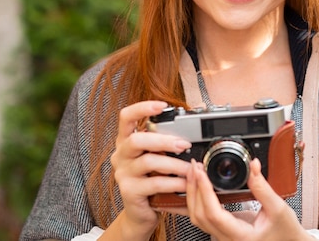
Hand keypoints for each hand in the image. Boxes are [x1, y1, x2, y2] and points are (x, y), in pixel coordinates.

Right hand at [105, 101, 191, 239]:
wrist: (141, 213)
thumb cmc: (152, 180)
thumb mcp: (158, 155)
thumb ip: (170, 137)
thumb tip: (197, 110)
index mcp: (126, 141)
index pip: (126, 117)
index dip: (142, 108)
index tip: (162, 105)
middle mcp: (120, 155)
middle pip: (137, 140)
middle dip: (164, 140)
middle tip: (185, 144)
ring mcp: (122, 174)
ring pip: (148, 162)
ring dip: (174, 164)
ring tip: (190, 168)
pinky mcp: (129, 191)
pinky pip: (154, 184)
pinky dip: (173, 182)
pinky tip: (185, 184)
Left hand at [186, 158, 312, 240]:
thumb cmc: (286, 232)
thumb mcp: (279, 209)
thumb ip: (263, 188)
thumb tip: (253, 165)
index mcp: (240, 236)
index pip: (213, 214)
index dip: (204, 191)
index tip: (201, 172)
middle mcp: (227, 239)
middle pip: (199, 215)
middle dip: (194, 189)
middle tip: (195, 167)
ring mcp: (222, 237)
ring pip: (197, 218)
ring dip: (192, 194)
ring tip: (195, 173)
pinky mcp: (222, 231)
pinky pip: (202, 217)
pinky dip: (196, 201)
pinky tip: (195, 187)